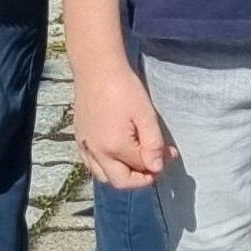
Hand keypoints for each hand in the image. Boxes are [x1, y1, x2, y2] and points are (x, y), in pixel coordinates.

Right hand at [73, 74, 172, 188]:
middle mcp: (96, 152)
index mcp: (115, 147)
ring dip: (122, 175)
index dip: (158, 165)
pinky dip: (106, 167)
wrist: (97, 70)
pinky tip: (118, 155)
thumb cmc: (124, 88)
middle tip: (155, 166)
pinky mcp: (80, 139)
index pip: (141, 168)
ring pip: (103, 176)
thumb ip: (153, 144)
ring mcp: (85, 147)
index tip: (170, 155)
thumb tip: (156, 168)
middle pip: (120, 181)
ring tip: (138, 161)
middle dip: (140, 179)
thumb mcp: (146, 115)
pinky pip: (91, 164)